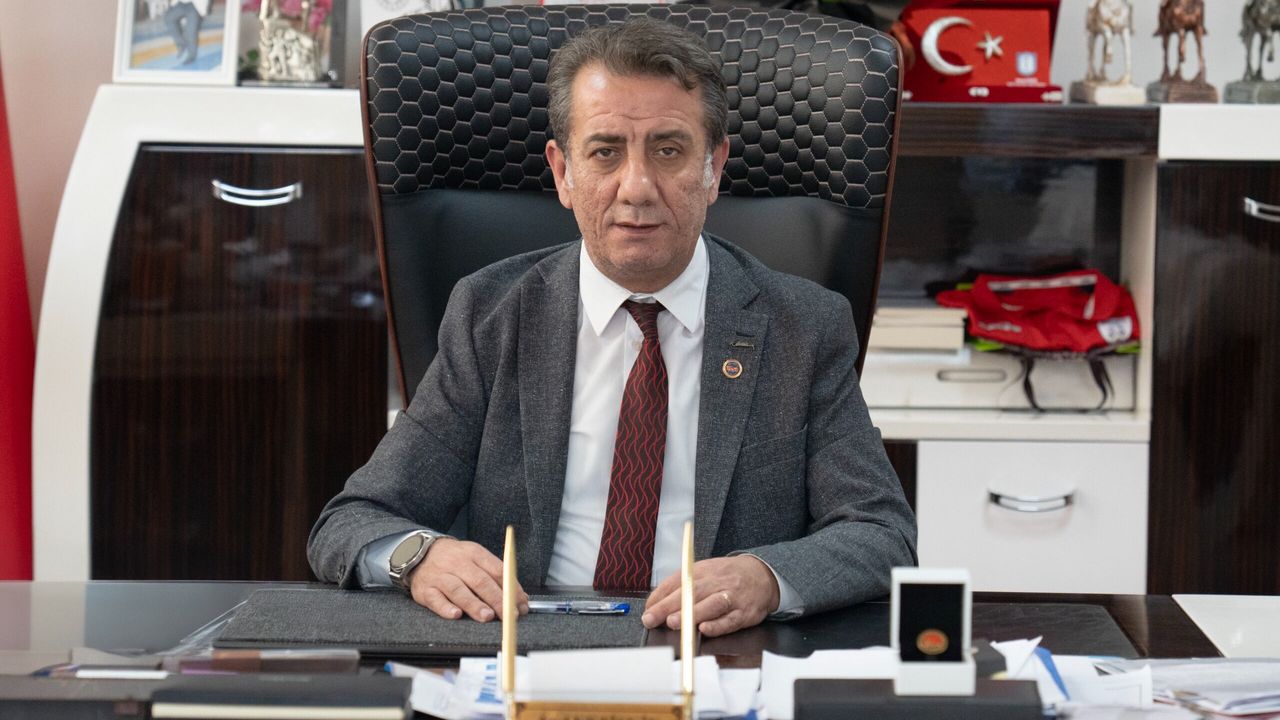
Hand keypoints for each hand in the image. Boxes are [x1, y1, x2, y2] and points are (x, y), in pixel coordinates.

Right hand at [406, 538, 528, 621]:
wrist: (418, 553)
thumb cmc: (454, 560)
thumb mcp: (475, 559)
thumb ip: (496, 576)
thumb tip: (519, 599)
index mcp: (474, 554)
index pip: (497, 570)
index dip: (511, 588)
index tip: (521, 604)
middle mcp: (457, 563)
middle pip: (480, 581)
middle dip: (496, 599)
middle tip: (508, 614)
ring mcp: (440, 576)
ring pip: (458, 590)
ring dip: (474, 604)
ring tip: (487, 616)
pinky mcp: (425, 590)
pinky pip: (435, 599)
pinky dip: (445, 608)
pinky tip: (455, 615)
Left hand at [641, 556, 780, 637]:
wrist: (761, 575)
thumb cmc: (725, 577)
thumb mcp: (703, 573)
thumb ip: (679, 587)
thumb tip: (655, 604)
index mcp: (700, 571)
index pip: (676, 582)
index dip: (659, 597)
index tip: (647, 611)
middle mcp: (715, 582)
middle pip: (690, 593)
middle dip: (668, 606)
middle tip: (652, 618)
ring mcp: (730, 597)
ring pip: (710, 604)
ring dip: (691, 614)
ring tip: (674, 622)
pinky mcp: (743, 613)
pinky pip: (730, 620)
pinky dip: (717, 625)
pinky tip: (705, 629)